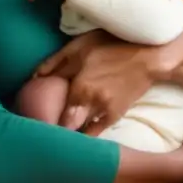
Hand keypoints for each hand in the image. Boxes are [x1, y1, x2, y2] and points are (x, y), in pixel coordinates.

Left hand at [35, 30, 155, 134]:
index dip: (46, 121)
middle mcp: (91, 105)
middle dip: (57, 130)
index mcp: (80, 88)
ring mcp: (104, 112)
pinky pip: (97, 130)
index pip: (59, 115)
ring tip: (59, 133)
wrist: (149, 57)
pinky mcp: (115, 115)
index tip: (37, 122)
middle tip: (45, 129)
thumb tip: (34, 77)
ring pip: (82, 129)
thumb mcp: (80, 46)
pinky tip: (79, 135)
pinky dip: (87, 134)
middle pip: (69, 126)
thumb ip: (56, 63)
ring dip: (71, 131)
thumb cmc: (112, 46)